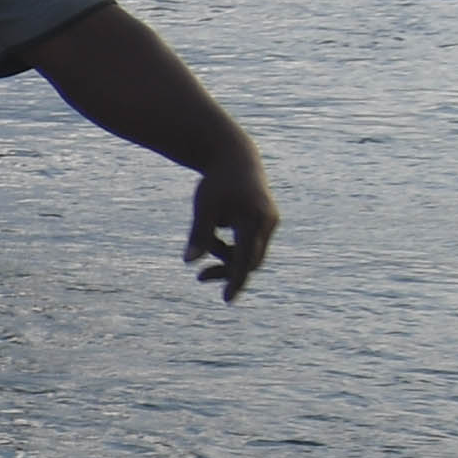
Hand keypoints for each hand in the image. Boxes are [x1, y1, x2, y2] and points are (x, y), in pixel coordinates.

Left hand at [185, 158, 278, 302]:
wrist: (236, 159)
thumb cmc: (218, 182)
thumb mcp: (204, 206)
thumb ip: (199, 235)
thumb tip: (188, 262)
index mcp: (255, 219)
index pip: (246, 257)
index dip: (236, 279)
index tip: (227, 299)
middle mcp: (268, 223)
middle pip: (250, 260)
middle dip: (227, 271)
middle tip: (200, 277)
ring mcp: (269, 223)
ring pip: (250, 253)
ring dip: (227, 258)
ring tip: (204, 246)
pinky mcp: (265, 223)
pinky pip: (250, 244)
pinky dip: (233, 247)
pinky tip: (215, 238)